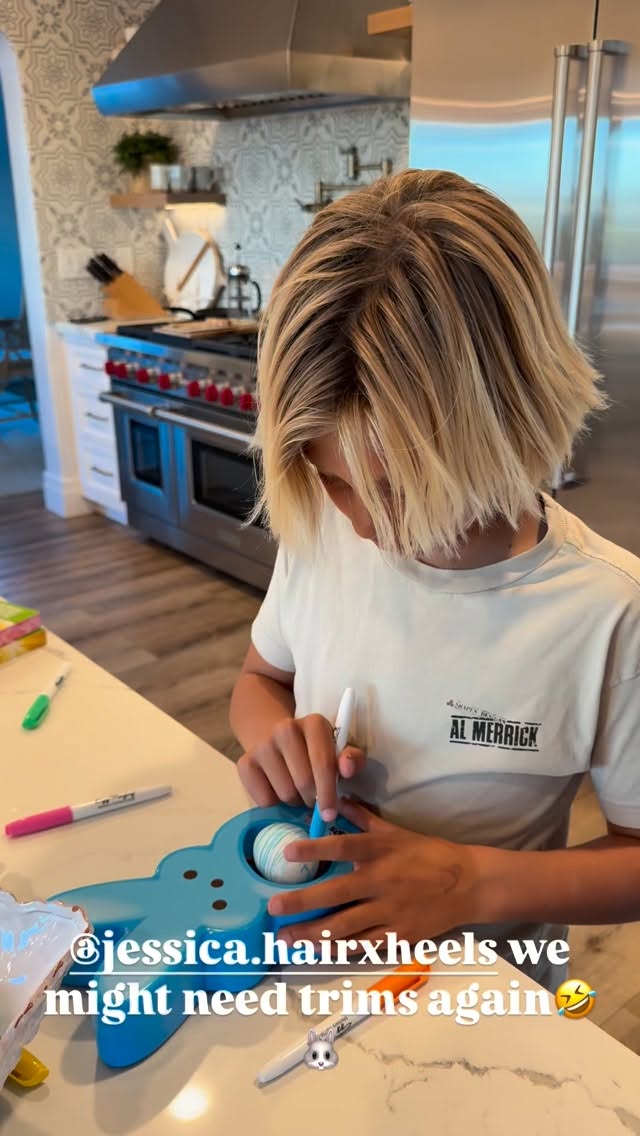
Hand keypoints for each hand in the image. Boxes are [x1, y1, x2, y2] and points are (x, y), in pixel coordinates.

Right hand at [237, 715, 365, 821]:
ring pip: (284, 793)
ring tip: (296, 789)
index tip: (329, 814)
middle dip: (312, 798)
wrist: (276, 740)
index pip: (323, 763)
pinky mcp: (244, 762)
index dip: (328, 792)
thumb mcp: (338, 752)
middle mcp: (285, 728)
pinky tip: (277, 789)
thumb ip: (351, 760)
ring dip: (294, 800)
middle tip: (313, 797)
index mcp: (314, 724)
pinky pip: (263, 799)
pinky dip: (274, 803)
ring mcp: (262, 745)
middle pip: (303, 782)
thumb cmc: (316, 751)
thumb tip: (347, 768)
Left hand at [267, 799, 483, 946]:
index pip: (343, 847)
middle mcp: (382, 882)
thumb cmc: (429, 854)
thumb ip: (364, 818)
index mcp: (381, 852)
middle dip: (302, 902)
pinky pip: (364, 946)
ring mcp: (390, 912)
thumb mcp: (397, 831)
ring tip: (286, 937)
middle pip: (336, 893)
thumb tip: (336, 798)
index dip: (315, 848)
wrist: (469, 884)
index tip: (287, 852)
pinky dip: (340, 951)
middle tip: (274, 907)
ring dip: (313, 933)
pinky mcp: (399, 935)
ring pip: (346, 927)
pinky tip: (318, 952)